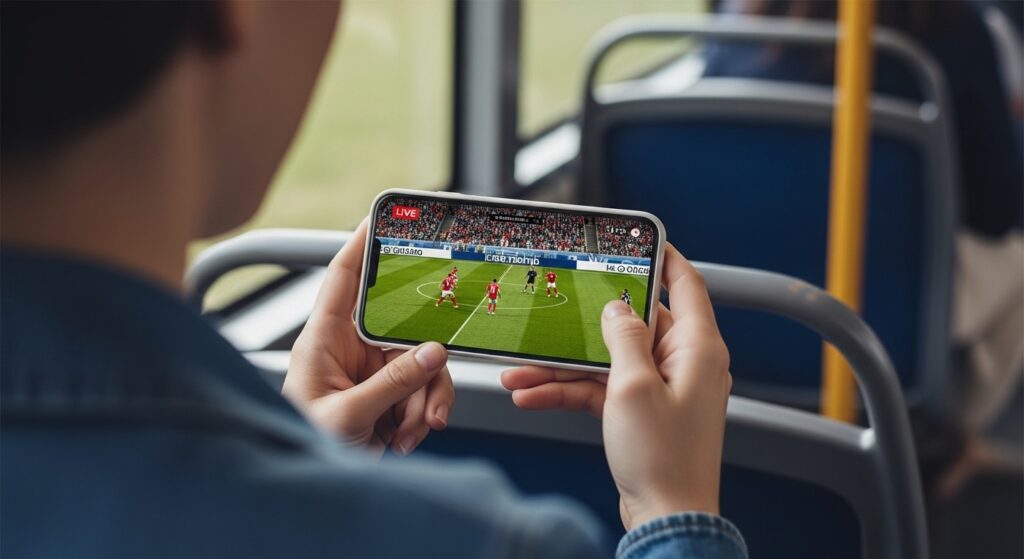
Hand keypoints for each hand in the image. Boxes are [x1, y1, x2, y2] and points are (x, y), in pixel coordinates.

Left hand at [284, 220, 453, 457]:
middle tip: (424, 392)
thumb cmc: (303, 443)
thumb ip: (392, 384)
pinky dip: (423, 415)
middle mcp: (351, 350)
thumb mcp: (347, 415)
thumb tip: (432, 353)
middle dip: (422, 364)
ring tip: (409, 430)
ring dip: (424, 401)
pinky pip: (424, 391)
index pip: (342, 278)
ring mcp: (372, 373)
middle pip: (404, 329)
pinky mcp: (389, 397)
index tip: (381, 216)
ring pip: (423, 364)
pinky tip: (406, 436)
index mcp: (323, 340)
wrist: (313, 489)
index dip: (360, 243)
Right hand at [501, 244, 731, 529]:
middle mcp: (683, 363)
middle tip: (554, 311)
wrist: (665, 518)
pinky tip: (532, 395)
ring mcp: (661, 388)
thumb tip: (616, 307)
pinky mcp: (642, 411)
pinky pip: (601, 389)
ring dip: (563, 367)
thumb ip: (623, 337)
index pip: (686, 284)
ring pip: (606, 361)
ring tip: (520, 372)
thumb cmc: (663, 458)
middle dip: (583, 326)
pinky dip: (568, 392)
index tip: (641, 239)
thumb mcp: (633, 386)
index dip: (664, 256)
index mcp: (696, 348)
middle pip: (631, 325)